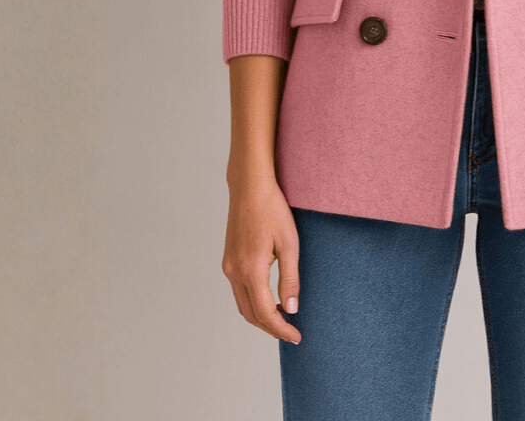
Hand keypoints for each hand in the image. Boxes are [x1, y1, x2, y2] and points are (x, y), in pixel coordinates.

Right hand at [222, 177, 302, 343]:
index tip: (297, 337)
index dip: (281, 329)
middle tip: (292, 332)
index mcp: (251, 270)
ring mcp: (228, 267)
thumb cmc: (272, 210)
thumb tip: (291, 309)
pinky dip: (253, 302)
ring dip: (261, 316)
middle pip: (251, 315)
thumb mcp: (289, 243)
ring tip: (283, 318)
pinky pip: (239, 291)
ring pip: (243, 305)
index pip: (265, 313)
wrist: (250, 187)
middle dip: (271, 327)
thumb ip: (290, 278)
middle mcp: (234, 272)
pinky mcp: (228, 260)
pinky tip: (269, 298)